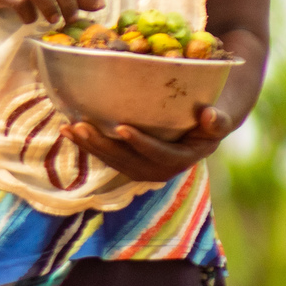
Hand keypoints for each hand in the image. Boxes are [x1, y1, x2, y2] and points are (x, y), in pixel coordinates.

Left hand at [65, 104, 234, 183]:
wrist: (199, 133)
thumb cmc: (208, 121)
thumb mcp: (217, 122)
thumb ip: (217, 121)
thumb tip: (210, 115)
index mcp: (182, 159)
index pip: (159, 154)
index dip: (141, 142)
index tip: (122, 128)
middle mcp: (160, 171)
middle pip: (127, 160)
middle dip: (103, 145)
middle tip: (81, 126)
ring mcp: (142, 170)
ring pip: (112, 160)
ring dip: (89, 146)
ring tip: (69, 128)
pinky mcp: (128, 164)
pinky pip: (106, 157)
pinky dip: (86, 145)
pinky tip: (68, 130)